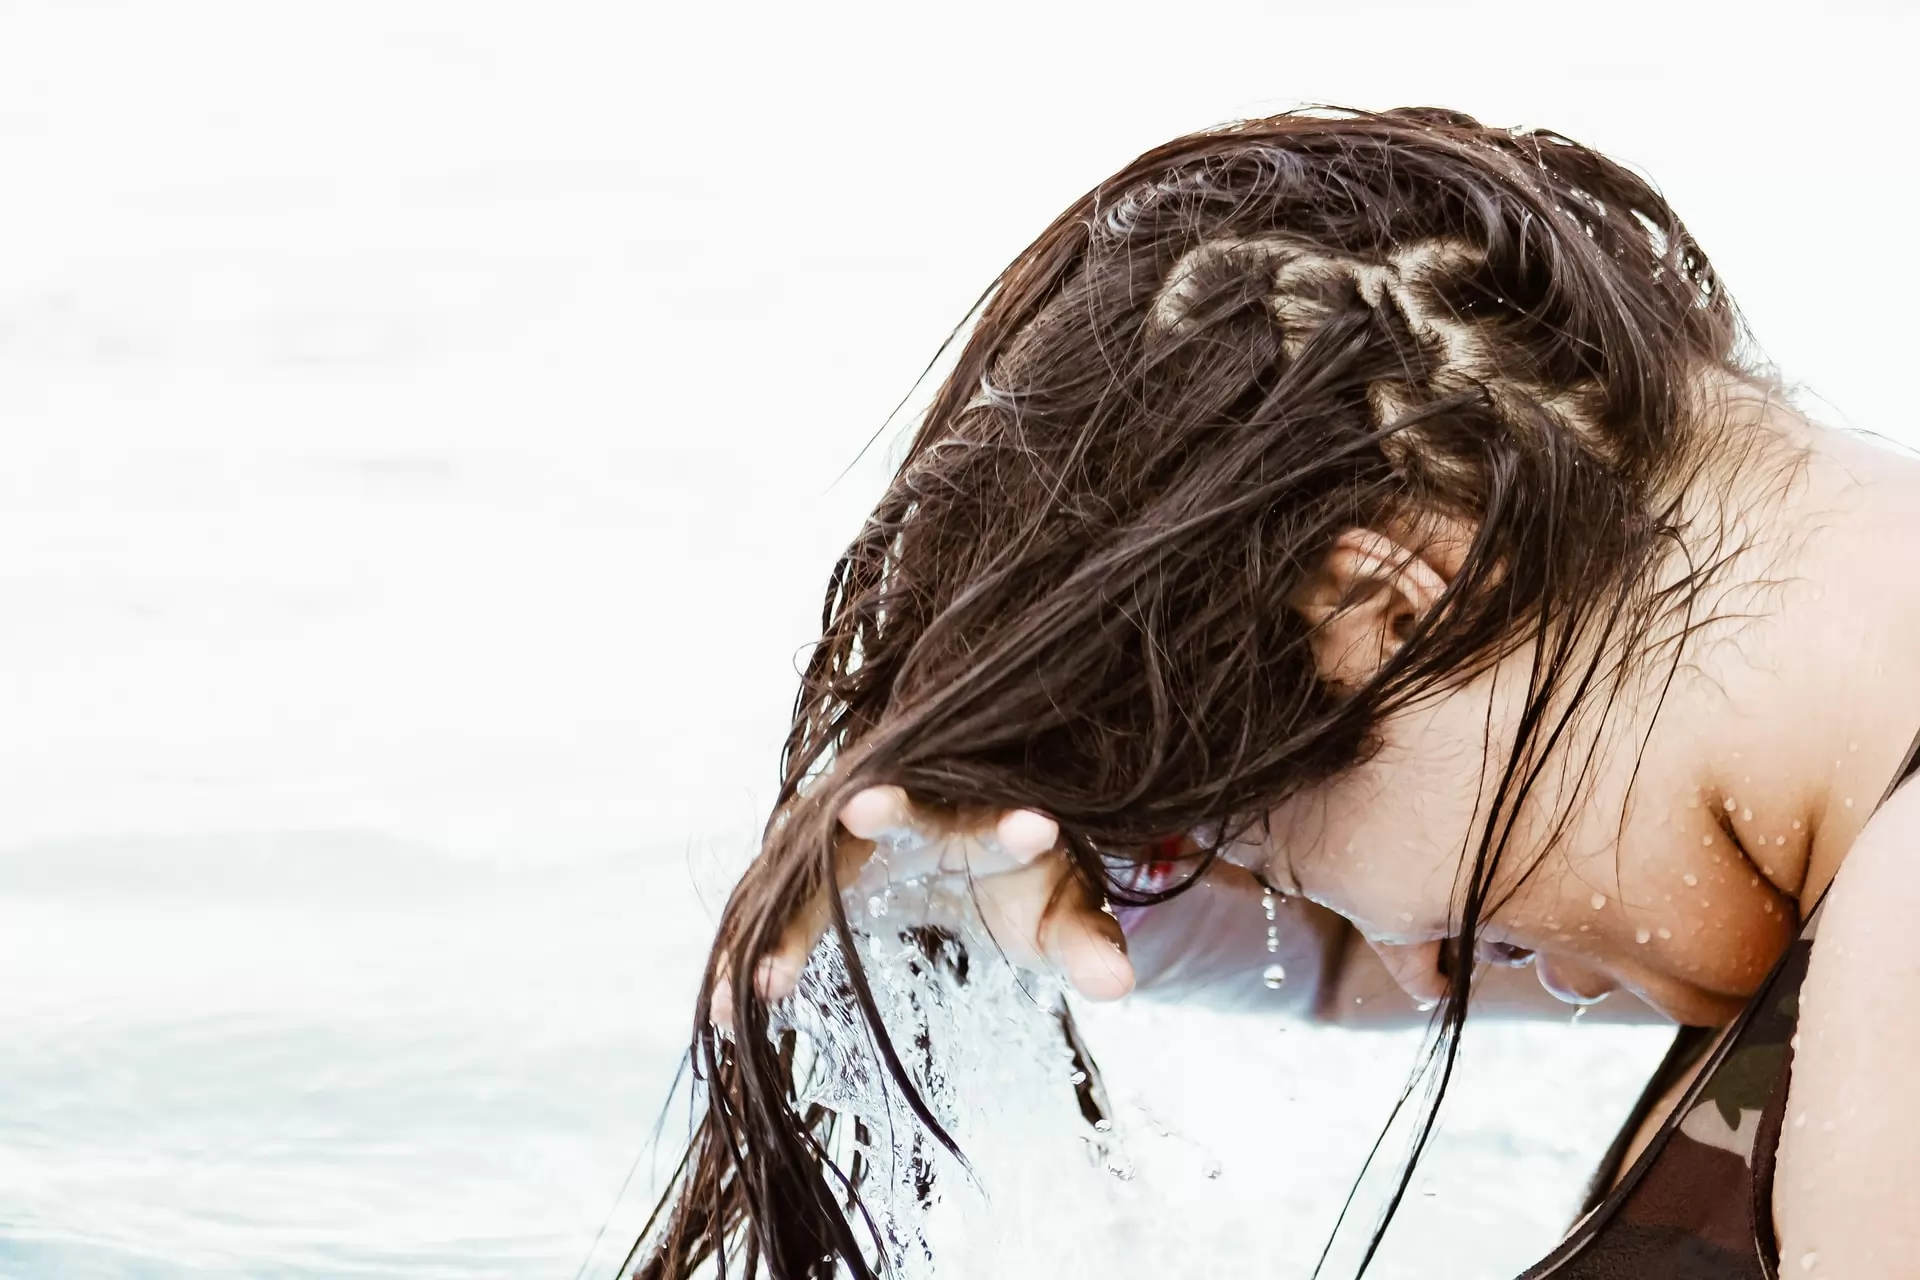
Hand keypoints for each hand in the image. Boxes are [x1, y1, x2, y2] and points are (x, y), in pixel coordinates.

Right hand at [710, 786, 1134, 1025]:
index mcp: (981, 817)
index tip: (1036, 831)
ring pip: (812, 867)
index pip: (997, 816)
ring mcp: (849, 838)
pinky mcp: (810, 871)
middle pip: (888, 805)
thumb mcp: (1062, 917)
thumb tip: (1120, 985)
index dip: (1015, 827)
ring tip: (755, 988)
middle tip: (860, 812)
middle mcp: (910, 812)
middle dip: (878, 812)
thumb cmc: (1023, 883)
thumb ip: (1088, 945)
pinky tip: (721, 1013)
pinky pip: (775, 910)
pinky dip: (749, 957)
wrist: (965, 851)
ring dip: (782, 924)